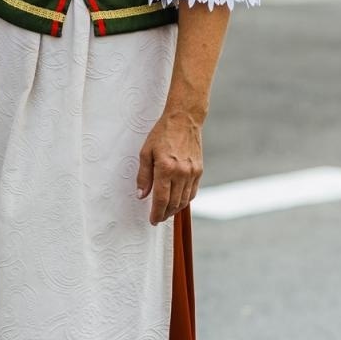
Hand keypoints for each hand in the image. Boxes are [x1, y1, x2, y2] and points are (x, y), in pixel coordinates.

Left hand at [136, 108, 203, 225]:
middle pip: (173, 203)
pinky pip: (192, 192)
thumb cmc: (163, 133)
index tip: (152, 220)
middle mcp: (181, 172)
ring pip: (184, 200)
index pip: (161, 199)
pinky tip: (178, 201)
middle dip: (165, 214)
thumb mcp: (146, 152)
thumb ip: (143, 176)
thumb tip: (141, 195)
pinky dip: (185, 200)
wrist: (184, 119)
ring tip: (166, 212)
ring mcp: (192, 172)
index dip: (156, 213)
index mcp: (165, 168)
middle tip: (157, 218)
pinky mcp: (199, 170)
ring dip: (175, 210)